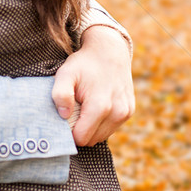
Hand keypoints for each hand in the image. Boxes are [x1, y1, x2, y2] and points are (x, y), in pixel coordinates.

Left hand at [52, 26, 133, 145]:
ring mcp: (125, 112)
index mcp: (100, 106)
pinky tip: (97, 105)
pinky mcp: (129, 111)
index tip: (66, 117)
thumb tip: (63, 115)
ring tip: (86, 107)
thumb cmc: (84, 63)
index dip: (69, 132)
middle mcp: (117, 112)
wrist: (109, 50)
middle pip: (91, 140)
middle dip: (80, 130)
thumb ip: (60, 94)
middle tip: (75, 110)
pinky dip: (102, 122)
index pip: (81, 138)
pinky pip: (111, 128)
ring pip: (101, 136)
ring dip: (91, 127)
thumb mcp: (66, 73)